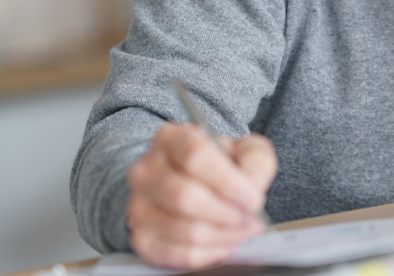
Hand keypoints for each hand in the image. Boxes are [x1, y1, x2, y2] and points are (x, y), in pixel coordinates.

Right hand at [126, 123, 277, 268]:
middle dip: (226, 213)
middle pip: (184, 196)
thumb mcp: (246, 151)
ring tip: (242, 229)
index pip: (194, 156)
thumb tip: (251, 187)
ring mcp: (139, 205)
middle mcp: (146, 170)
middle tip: (249, 218)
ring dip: (223, 235)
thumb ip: (255, 162)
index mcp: (170, 138)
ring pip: (183, 229)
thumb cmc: (223, 167)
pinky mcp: (142, 238)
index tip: (251, 197)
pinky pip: (177, 254)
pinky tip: (224, 241)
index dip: (227, 181)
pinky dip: (209, 253)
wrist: (201, 186)